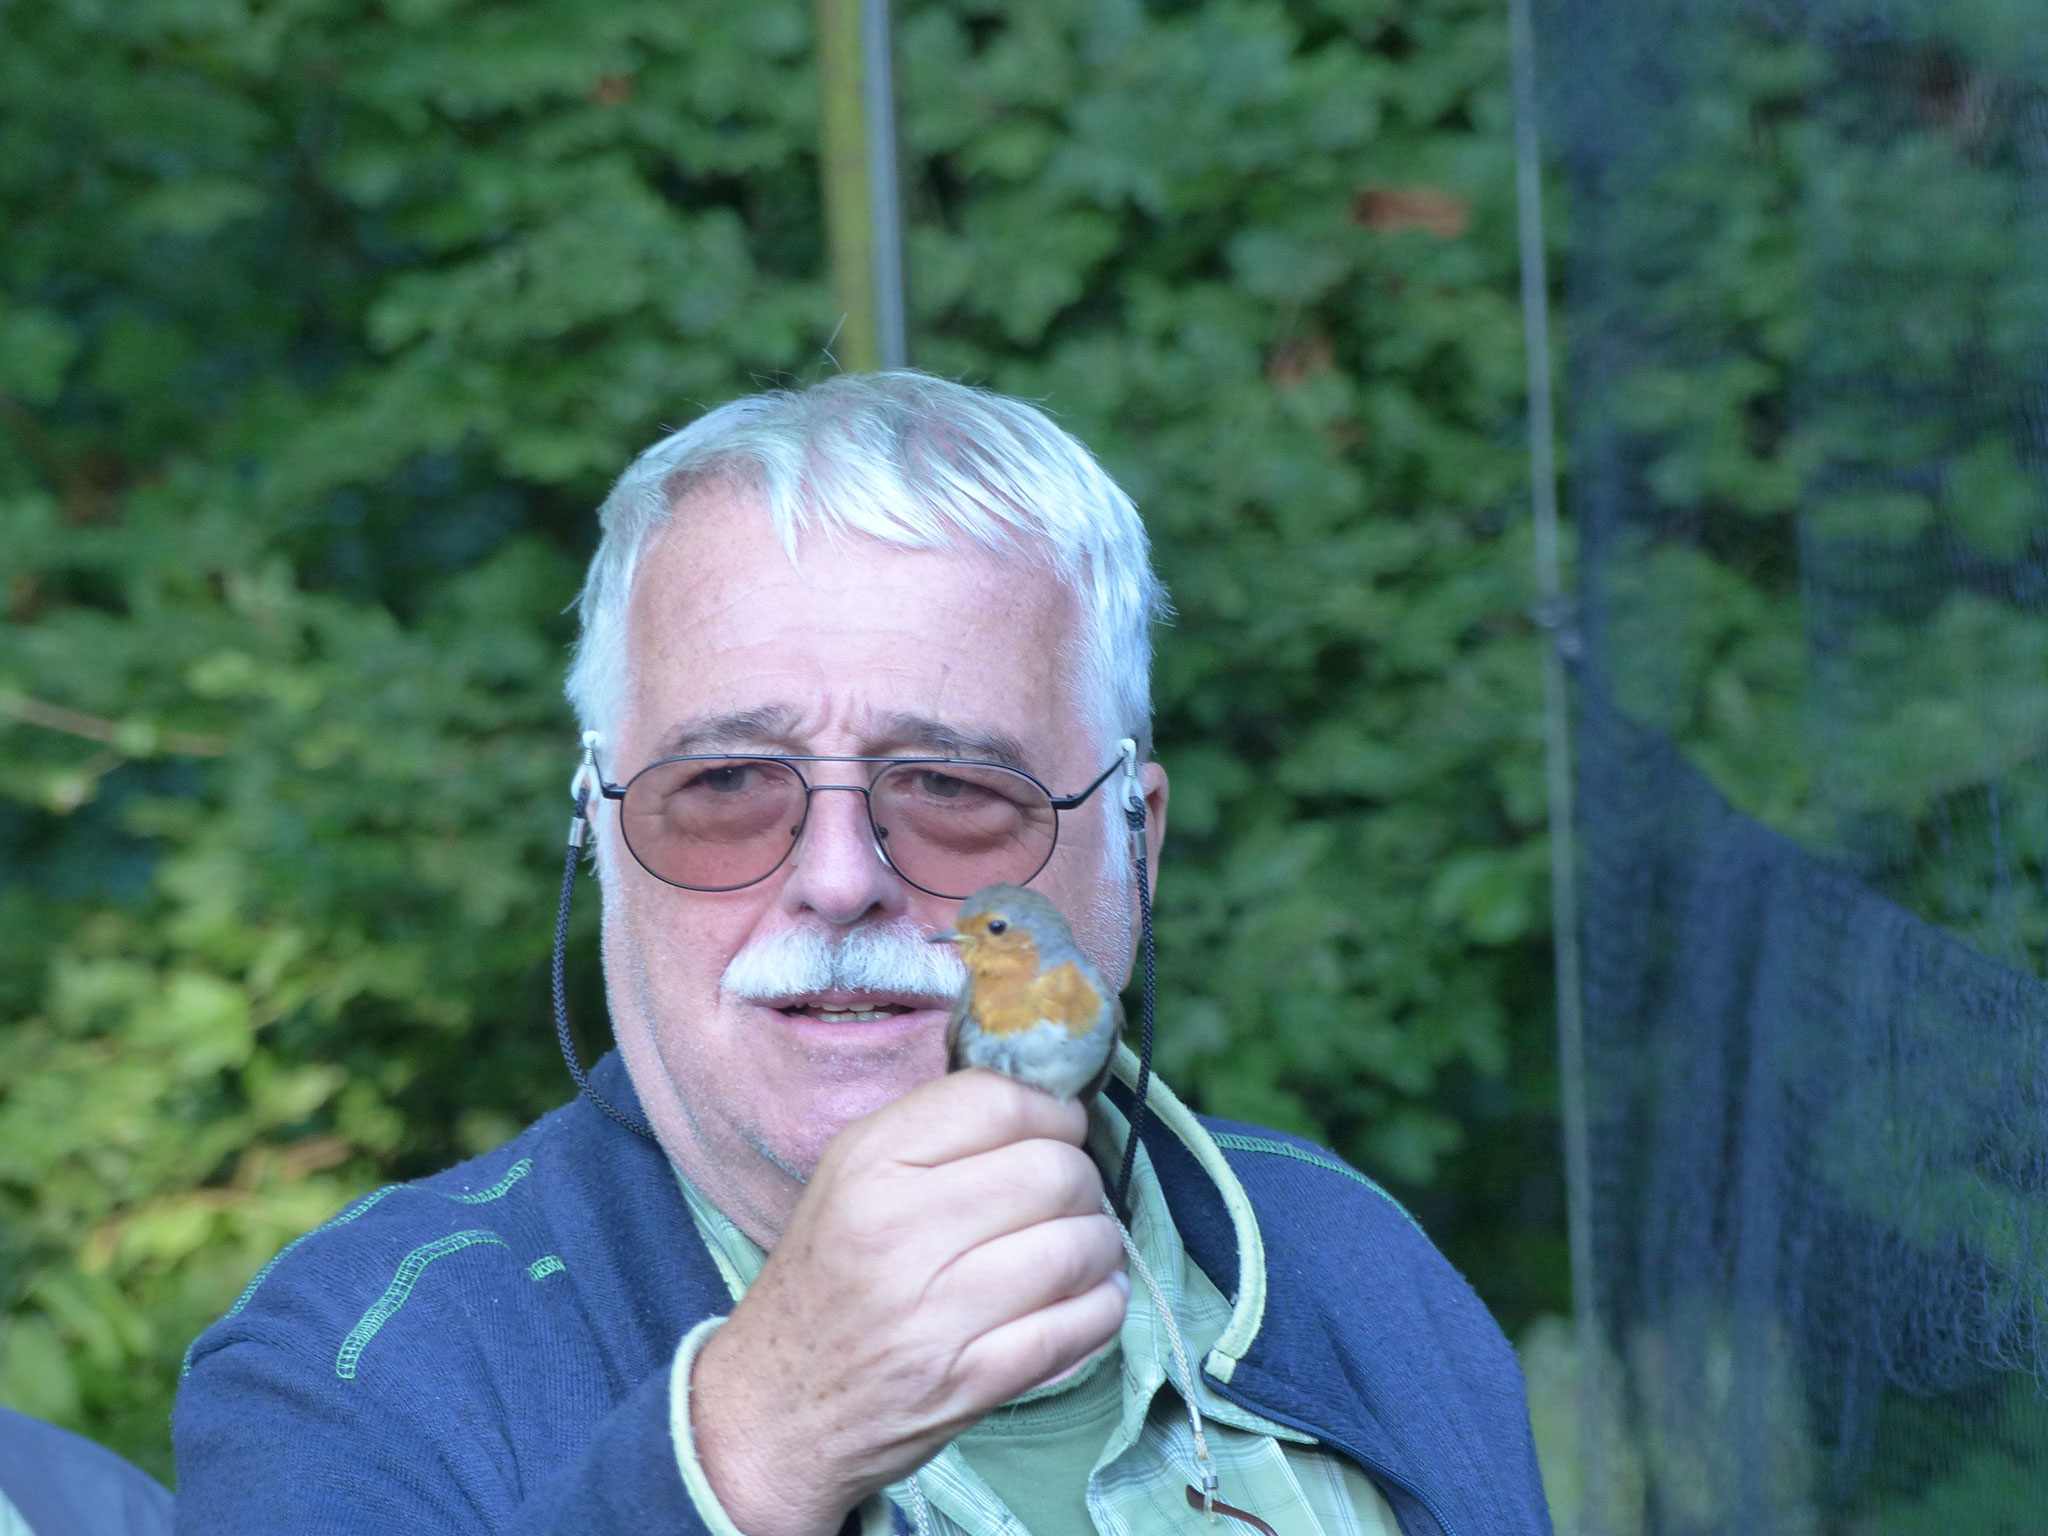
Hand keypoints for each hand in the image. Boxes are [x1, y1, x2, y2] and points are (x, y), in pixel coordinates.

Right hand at [689, 1069, 1126, 1535]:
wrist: (773, 1409)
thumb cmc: (828, 1280)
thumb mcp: (852, 1178)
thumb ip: (941, 1133)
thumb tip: (1052, 1105)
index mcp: (869, 1162)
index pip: (1001, 1100)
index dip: (1051, 1111)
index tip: (1055, 1133)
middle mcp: (898, 1228)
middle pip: (1056, 1171)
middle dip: (1082, 1182)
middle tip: (1065, 1201)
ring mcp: (936, 1312)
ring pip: (1081, 1245)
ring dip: (1099, 1246)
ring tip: (1077, 1251)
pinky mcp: (970, 1382)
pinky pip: (1083, 1324)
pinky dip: (1101, 1307)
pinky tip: (1083, 1299)